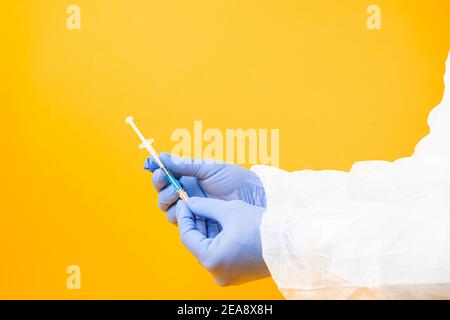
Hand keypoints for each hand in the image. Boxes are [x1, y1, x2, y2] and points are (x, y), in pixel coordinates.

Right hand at [144, 153, 265, 222]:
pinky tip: (191, 209)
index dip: (159, 176)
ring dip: (171, 204)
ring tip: (182, 196)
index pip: (165, 179)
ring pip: (170, 212)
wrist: (254, 197)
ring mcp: (193, 212)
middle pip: (163, 198)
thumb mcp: (208, 168)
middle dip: (164, 191)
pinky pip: (183, 224)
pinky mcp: (200, 226)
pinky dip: (183, 216)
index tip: (160, 171)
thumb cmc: (234, 180)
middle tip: (175, 186)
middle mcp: (187, 196)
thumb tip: (160, 156)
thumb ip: (184, 165)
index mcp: (187, 180)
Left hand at [176, 197, 268, 285]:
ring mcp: (227, 275)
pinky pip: (220, 255)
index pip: (187, 236)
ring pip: (208, 249)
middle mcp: (216, 272)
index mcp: (212, 259)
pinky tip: (220, 223)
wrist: (290, 242)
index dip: (184, 217)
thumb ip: (205, 206)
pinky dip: (218, 240)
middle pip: (197, 244)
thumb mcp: (229, 211)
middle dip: (196, 222)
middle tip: (194, 204)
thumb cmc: (261, 226)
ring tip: (208, 211)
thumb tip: (190, 202)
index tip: (184, 202)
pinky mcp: (236, 274)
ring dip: (207, 231)